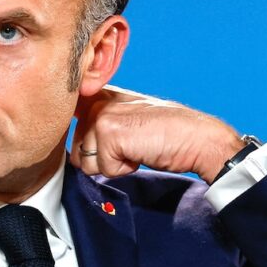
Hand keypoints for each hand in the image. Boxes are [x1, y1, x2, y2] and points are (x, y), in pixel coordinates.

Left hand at [70, 85, 244, 183]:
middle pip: (76, 151)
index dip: (78, 140)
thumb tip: (73, 143)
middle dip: (102, 158)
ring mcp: (101, 116)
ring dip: (113, 164)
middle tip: (131, 145)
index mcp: (100, 96)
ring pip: (87, 163)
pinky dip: (123, 169)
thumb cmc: (167, 133)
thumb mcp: (129, 118)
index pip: (68, 120)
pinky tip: (141, 152)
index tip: (106, 140)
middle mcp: (96, 102)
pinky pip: (104, 169)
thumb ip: (100, 121)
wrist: (198, 138)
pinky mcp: (108, 134)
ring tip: (137, 147)